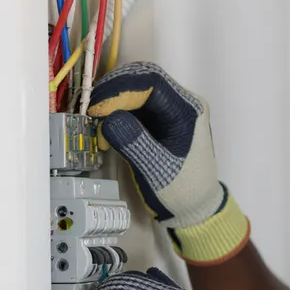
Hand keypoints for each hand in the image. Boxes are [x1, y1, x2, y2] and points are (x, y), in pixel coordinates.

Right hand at [88, 62, 248, 264]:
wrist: (195, 209)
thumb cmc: (182, 190)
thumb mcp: (156, 169)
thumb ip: (134, 141)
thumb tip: (109, 118)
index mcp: (189, 110)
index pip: (152, 80)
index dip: (120, 89)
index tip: (97, 110)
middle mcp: (182, 103)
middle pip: (142, 80)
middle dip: (113, 94)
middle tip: (93, 116)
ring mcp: (171, 111)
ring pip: (135, 91)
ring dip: (113, 105)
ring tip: (101, 132)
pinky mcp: (159, 121)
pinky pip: (134, 106)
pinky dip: (117, 115)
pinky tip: (108, 135)